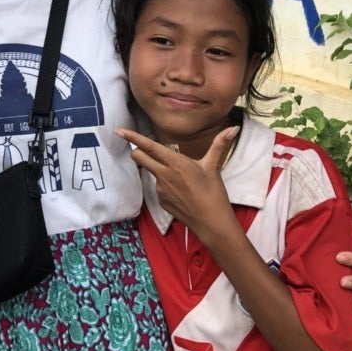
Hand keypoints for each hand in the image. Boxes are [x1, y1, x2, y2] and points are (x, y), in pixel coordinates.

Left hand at [116, 127, 239, 229]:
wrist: (212, 222)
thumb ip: (219, 145)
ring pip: (151, 173)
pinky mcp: (161, 201)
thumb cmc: (214, 193)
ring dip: (159, 170)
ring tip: (181, 179)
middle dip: (137, 151)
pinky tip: (181, 192)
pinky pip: (159, 188)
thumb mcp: (214, 166)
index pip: (149, 147)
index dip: (133, 138)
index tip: (119, 131)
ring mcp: (160, 189)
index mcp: (176, 163)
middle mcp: (164, 175)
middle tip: (145, 150)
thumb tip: (232, 127)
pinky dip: (166, 185)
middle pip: (139, 158)